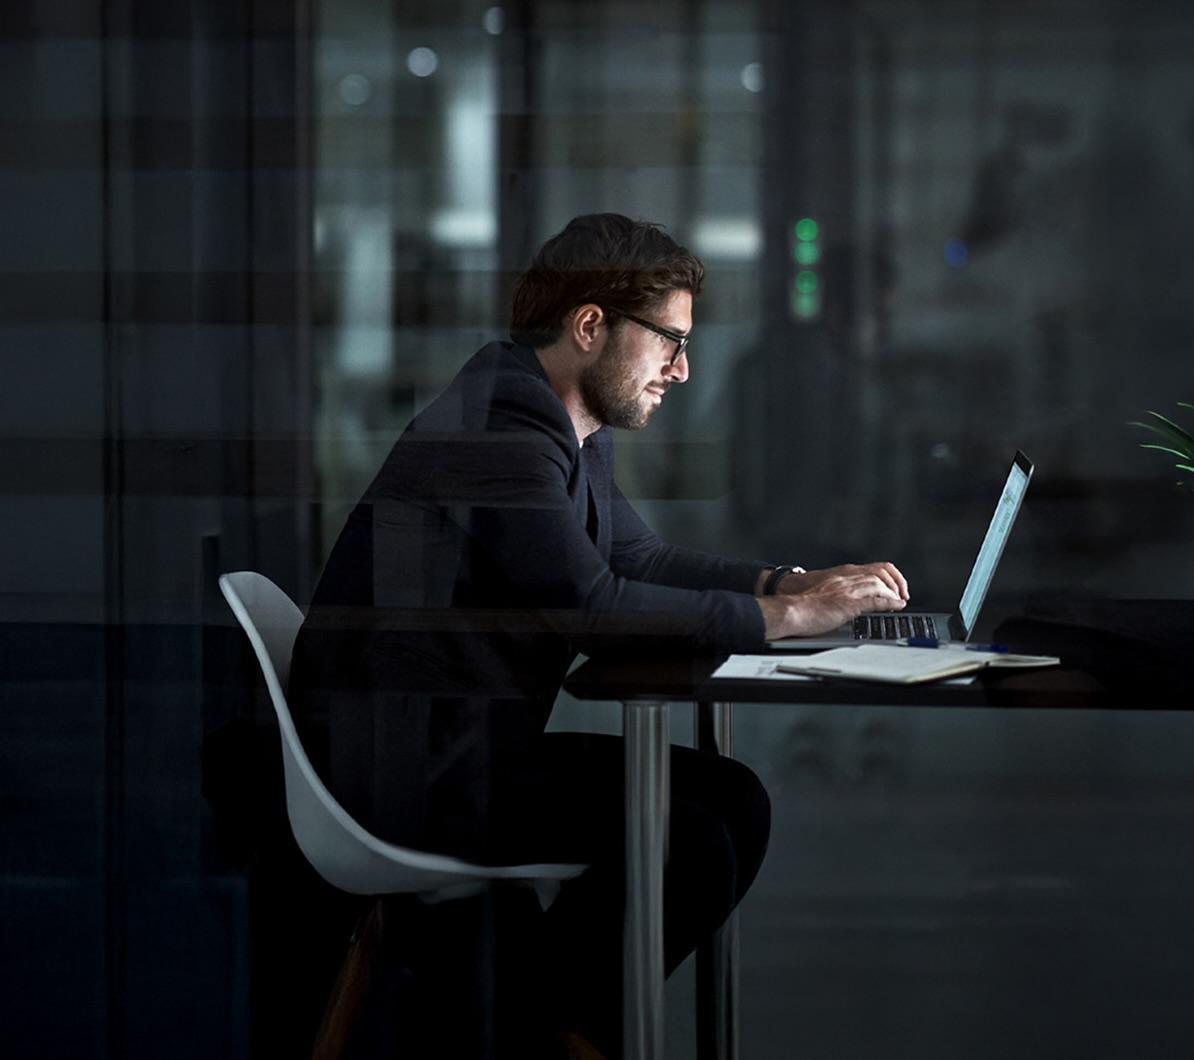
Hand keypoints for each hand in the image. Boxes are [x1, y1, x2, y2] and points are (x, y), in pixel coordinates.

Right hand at [781, 561, 908, 602]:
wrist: (792, 610)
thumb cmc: (804, 606)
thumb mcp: (826, 593)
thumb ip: (841, 593)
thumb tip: (855, 602)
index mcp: (842, 575)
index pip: (874, 568)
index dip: (889, 577)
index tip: (895, 588)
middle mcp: (847, 578)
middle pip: (881, 573)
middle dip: (896, 583)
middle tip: (902, 595)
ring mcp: (848, 590)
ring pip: (880, 584)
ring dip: (894, 593)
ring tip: (900, 602)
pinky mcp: (848, 603)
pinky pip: (875, 600)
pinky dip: (889, 603)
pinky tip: (896, 606)